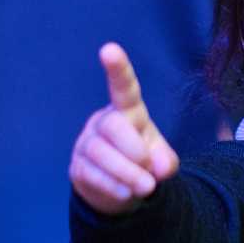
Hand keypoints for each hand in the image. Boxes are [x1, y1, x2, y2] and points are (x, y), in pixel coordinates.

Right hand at [69, 43, 179, 214]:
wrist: (124, 191)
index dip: (118, 69)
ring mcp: (86, 144)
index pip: (124, 88)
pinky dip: (113, 186)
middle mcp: (103, 122)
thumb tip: (158, 167)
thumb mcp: (163, 162)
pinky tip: (126, 193)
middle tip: (150, 173)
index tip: (109, 49)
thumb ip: (166, 162)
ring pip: (100, 153)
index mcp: (128, 112)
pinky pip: (91, 173)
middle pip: (112, 126)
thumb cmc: (146, 163)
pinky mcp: (77, 166)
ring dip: (126, 174)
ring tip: (145, 188)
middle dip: (134, 150)